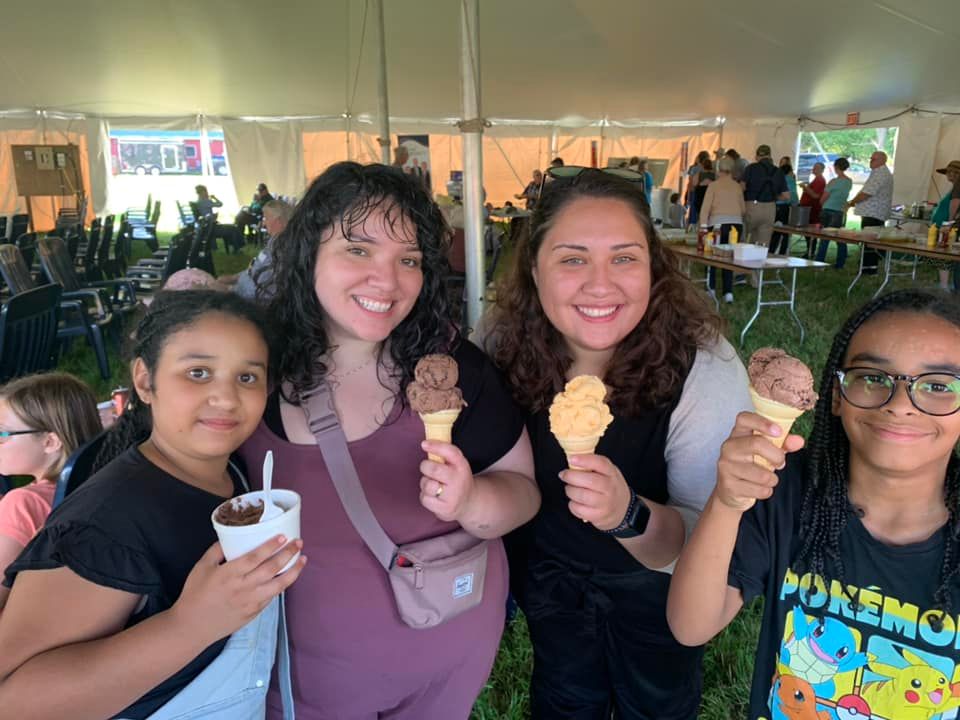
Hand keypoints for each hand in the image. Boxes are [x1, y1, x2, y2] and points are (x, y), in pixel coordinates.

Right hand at [171, 536, 304, 642]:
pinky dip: (281, 586)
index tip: (283, 536)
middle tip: (299, 543)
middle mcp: (243, 587)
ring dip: (293, 571)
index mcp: (229, 574)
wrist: (191, 627)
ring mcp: (251, 602)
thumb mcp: (201, 567)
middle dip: (288, 554)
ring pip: (278, 585)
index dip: (271, 546)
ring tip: (302, 559)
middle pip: (271, 568)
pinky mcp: (254, 613)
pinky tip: (287, 576)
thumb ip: (217, 550)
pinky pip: (271, 597)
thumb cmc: (194, 594)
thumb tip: (231, 537)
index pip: (255, 557)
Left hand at [419, 441, 475, 522]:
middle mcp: (459, 480)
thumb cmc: (456, 479)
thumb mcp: (457, 464)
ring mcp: (453, 496)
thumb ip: (445, 455)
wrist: (469, 503)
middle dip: (425, 466)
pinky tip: (433, 496)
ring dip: (424, 483)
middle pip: (433, 469)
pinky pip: (425, 499)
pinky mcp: (445, 509)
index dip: (436, 446)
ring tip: (432, 484)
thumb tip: (426, 443)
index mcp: (462, 465)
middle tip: (427, 468)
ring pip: (427, 485)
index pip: (450, 452)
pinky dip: (425, 496)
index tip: (424, 444)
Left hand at [558, 454, 631, 530]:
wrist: (622, 509)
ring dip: (570, 491)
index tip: (571, 459)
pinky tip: (575, 501)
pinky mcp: (597, 516)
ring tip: (570, 488)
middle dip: (571, 476)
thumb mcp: (608, 472)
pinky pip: (578, 509)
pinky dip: (572, 504)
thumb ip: (593, 465)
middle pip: (589, 480)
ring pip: (581, 496)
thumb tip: (572, 459)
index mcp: (611, 473)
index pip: (600, 463)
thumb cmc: (610, 487)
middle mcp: (610, 488)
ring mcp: (605, 503)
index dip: (585, 460)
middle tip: (563, 474)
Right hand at [715, 412, 804, 511]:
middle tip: (780, 463)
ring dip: (772, 479)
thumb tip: (798, 441)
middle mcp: (729, 447)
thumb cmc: (751, 466)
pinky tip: (758, 488)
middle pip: (756, 444)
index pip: (744, 418)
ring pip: (761, 474)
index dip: (762, 422)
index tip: (778, 431)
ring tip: (767, 479)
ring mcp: (726, 466)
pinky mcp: (728, 485)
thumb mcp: (767, 452)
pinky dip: (766, 491)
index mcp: (738, 434)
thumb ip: (783, 444)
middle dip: (776, 456)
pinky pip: (759, 490)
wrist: (731, 491)